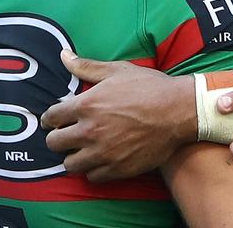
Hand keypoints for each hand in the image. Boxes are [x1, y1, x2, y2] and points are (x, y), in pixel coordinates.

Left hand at [40, 51, 193, 181]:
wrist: (180, 110)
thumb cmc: (150, 87)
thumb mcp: (118, 71)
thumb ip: (86, 66)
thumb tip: (63, 55)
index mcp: (86, 105)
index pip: (51, 117)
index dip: (51, 118)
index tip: (56, 120)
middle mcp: (89, 131)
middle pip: (54, 143)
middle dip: (58, 137)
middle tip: (69, 134)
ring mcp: (103, 152)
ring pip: (70, 164)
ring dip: (74, 156)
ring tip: (84, 149)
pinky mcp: (117, 168)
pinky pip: (92, 176)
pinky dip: (94, 169)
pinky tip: (102, 159)